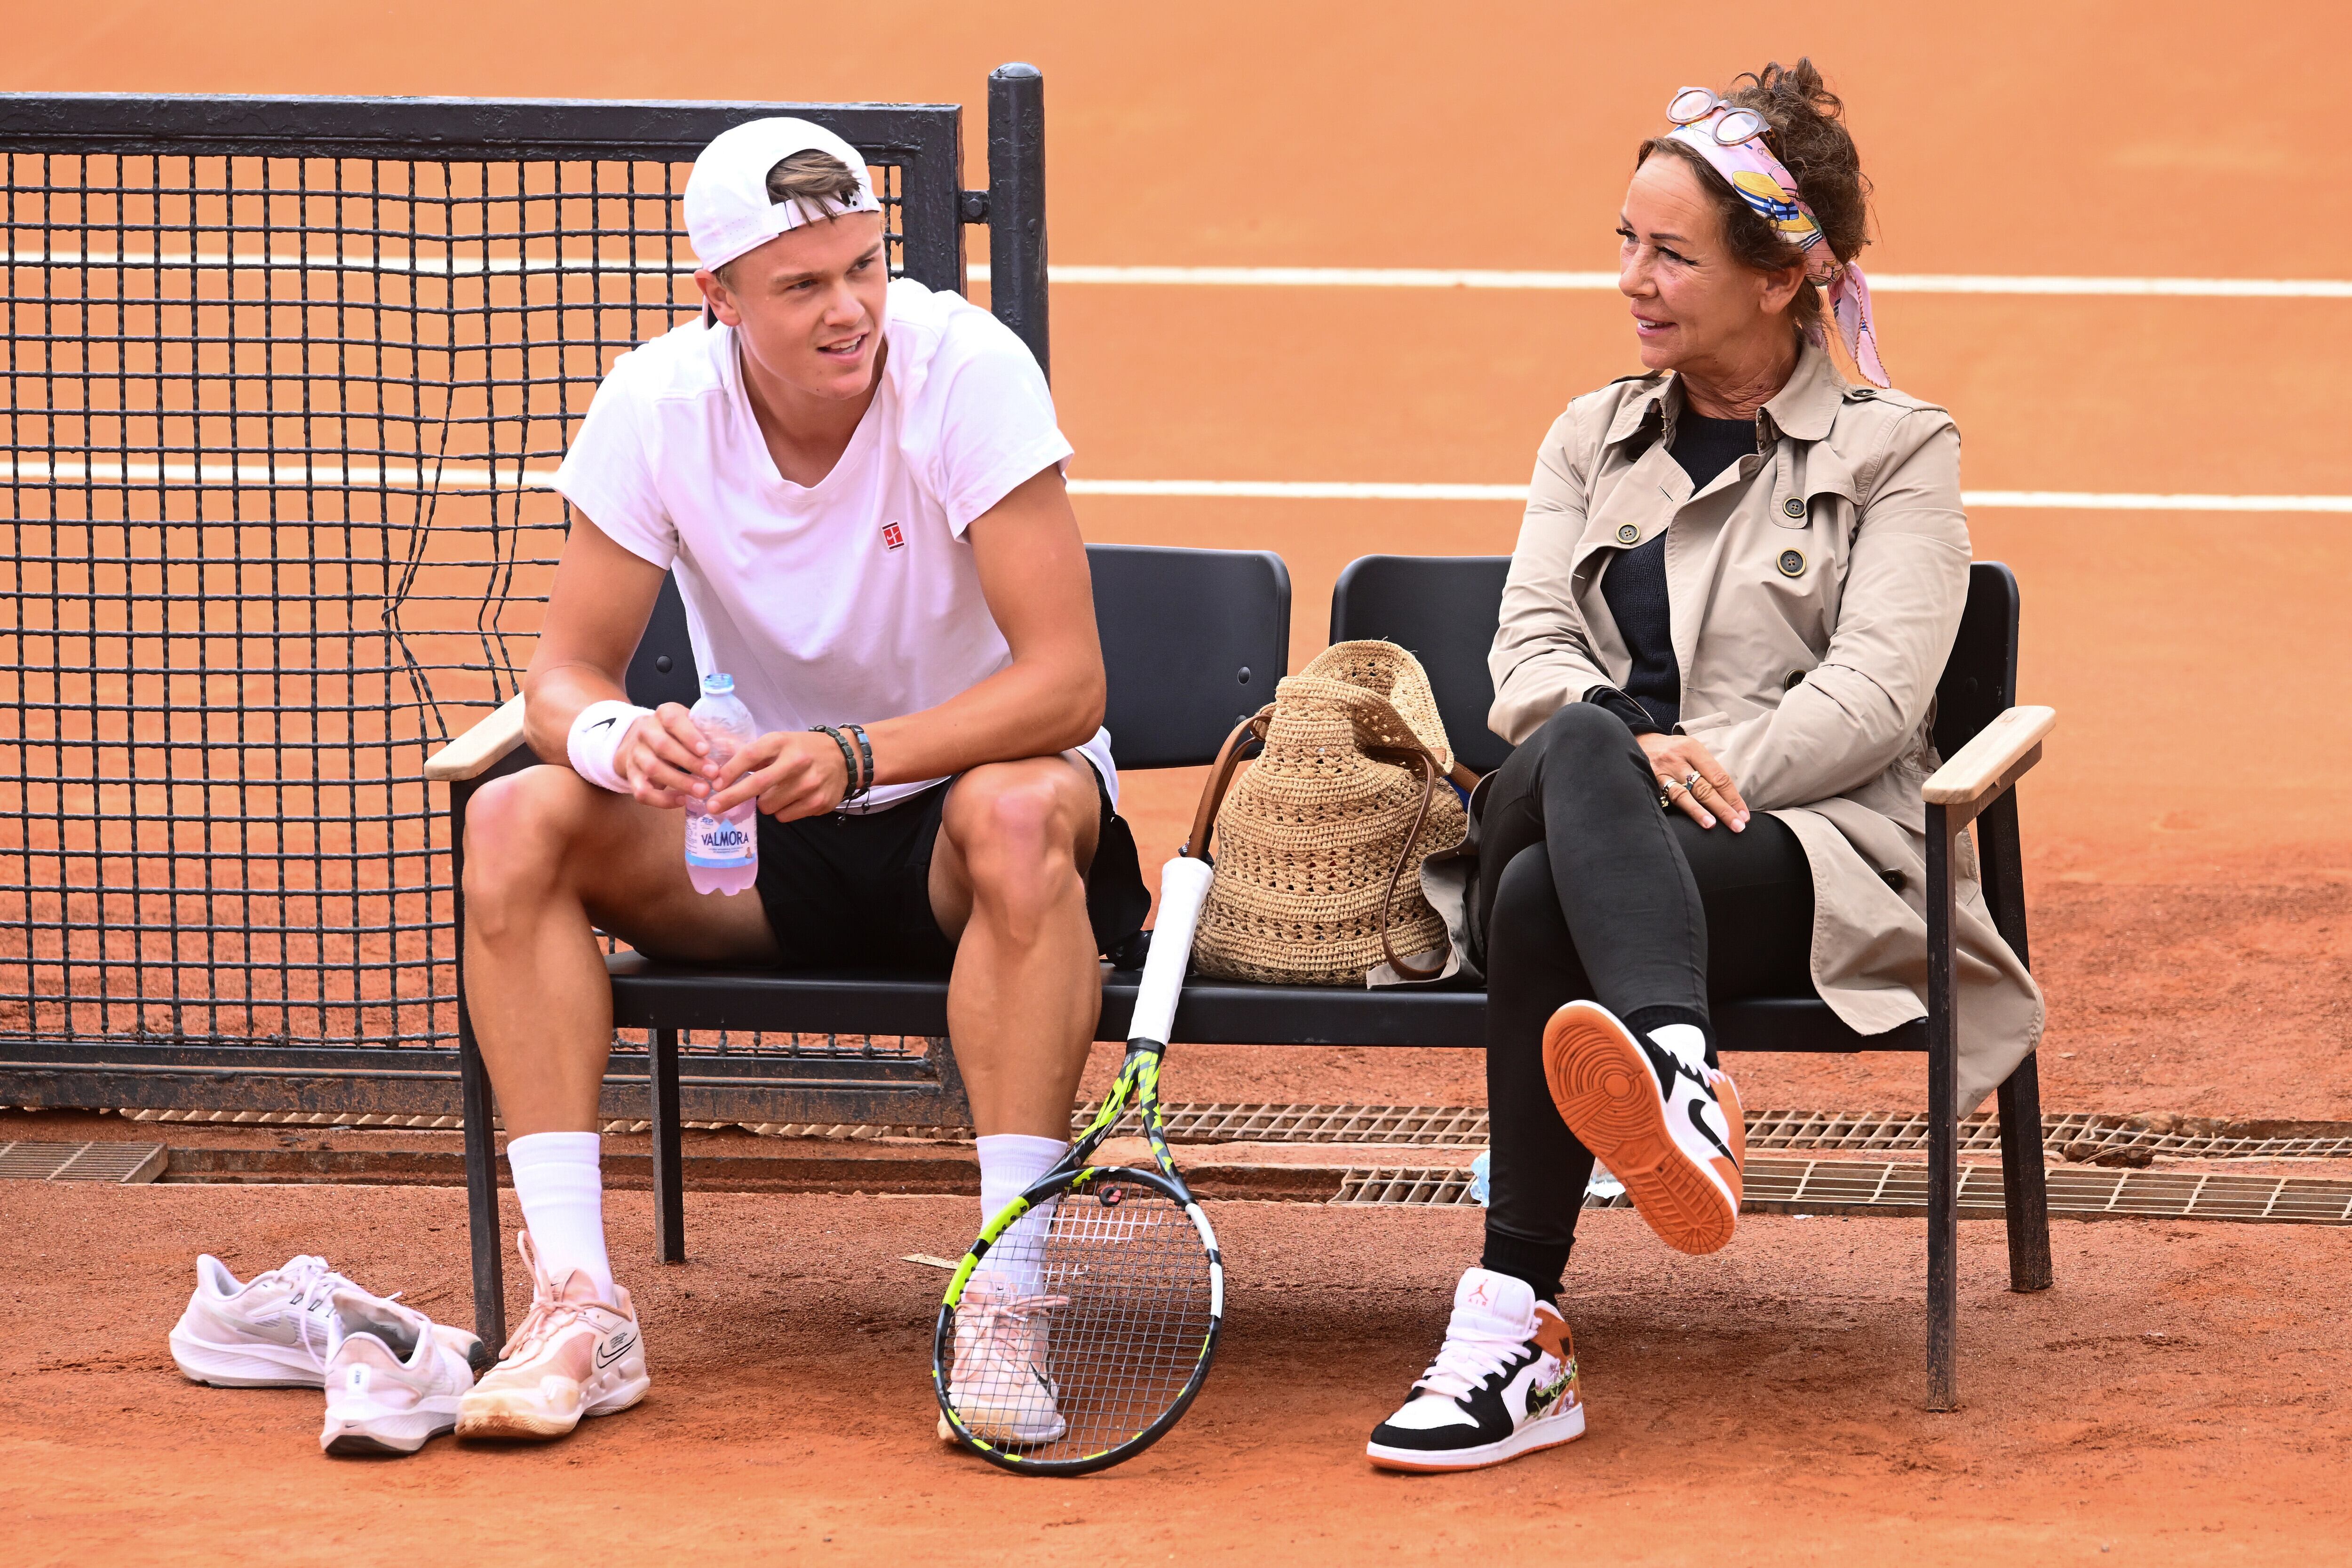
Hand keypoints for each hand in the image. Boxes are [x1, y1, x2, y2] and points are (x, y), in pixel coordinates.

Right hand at [615, 703, 718, 809]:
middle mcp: (645, 731)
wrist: (642, 741)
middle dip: (690, 763)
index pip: (673, 720)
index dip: (689, 736)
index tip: (707, 750)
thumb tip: (738, 749)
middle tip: (713, 775)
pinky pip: (642, 791)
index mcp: (664, 714)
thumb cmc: (678, 733)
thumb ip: (712, 734)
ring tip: (703, 792)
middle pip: (663, 746)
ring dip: (680, 782)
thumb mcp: (693, 725)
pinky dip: (662, 799)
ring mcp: (636, 754)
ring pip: (653, 769)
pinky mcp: (632, 775)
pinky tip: (682, 801)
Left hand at [707, 729, 851, 821]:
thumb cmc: (803, 750)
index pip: (750, 755)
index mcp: (783, 742)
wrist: (844, 757)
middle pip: (758, 785)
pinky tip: (792, 799)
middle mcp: (797, 762)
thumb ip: (753, 756)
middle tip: (713, 808)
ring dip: (765, 803)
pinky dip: (782, 811)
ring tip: (777, 792)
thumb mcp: (779, 743)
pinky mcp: (818, 802)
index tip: (715, 785)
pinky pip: (784, 816)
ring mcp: (810, 784)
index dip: (730, 772)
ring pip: (769, 806)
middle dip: (731, 798)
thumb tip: (721, 775)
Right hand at [1637, 732, 1750, 831]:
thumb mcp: (1689, 750)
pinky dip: (1677, 810)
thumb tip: (1728, 798)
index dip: (1733, 797)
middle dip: (1723, 808)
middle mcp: (1678, 759)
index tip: (1743, 814)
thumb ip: (1705, 769)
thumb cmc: (1670, 751)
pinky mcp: (1649, 781)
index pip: (1718, 776)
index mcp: (1693, 749)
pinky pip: (1665, 799)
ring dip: (1700, 812)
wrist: (1636, 741)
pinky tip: (1686, 822)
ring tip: (1713, 825)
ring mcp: (1662, 771)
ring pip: (1684, 794)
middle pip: (1705, 787)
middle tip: (1738, 825)